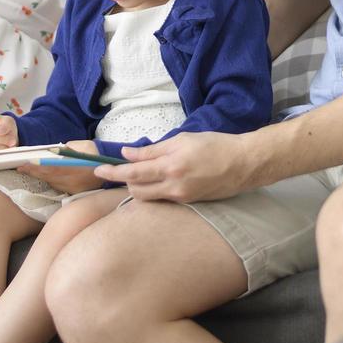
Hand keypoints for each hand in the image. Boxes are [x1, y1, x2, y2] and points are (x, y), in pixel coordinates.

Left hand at [18, 140, 105, 193]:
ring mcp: (74, 189)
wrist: (111, 167)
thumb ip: (67, 148)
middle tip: (19, 167)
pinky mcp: (74, 193)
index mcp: (78, 168)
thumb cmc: (95, 153)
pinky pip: (57, 186)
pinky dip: (47, 180)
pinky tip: (39, 175)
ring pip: (51, 183)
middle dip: (33, 172)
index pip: (53, 169)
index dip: (38, 168)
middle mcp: (75, 181)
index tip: (25, 164)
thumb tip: (51, 151)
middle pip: (49, 177)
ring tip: (25, 170)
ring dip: (38, 177)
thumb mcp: (82, 146)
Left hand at [94, 131, 247, 202]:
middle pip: (136, 190)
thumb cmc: (214, 146)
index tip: (99, 170)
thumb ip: (153, 150)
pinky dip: (153, 191)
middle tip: (119, 170)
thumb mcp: (182, 140)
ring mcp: (181, 197)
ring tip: (139, 174)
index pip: (133, 173)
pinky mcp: (188, 203)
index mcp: (171, 166)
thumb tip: (128, 153)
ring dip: (137, 187)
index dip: (113, 172)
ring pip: (147, 198)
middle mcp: (173, 186)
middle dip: (124, 181)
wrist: (243, 164)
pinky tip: (156, 181)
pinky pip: (162, 199)